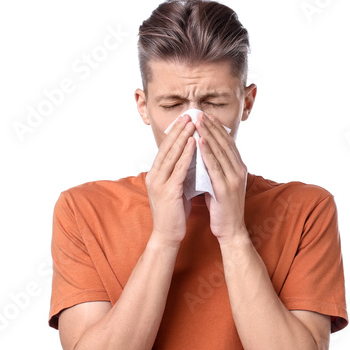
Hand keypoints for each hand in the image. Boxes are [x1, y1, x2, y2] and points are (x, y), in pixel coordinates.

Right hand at [145, 114, 195, 244]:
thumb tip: (190, 157)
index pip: (165, 148)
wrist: (167, 235)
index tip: (186, 119)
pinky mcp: (168, 191)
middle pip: (167, 147)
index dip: (175, 132)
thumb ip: (179, 172)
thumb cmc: (174, 212)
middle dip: (179, 130)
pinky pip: (179, 169)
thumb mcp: (175, 187)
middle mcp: (154, 175)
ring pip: (172, 155)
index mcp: (155, 174)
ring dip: (183, 137)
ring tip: (193, 123)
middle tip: (190, 114)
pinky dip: (187, 155)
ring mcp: (159, 183)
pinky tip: (195, 143)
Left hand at [195, 113, 248, 243]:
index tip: (206, 116)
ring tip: (197, 121)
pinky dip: (206, 152)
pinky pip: (214, 167)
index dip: (217, 128)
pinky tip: (199, 142)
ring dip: (208, 134)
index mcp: (238, 168)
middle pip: (224, 143)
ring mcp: (233, 179)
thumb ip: (216, 169)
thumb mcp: (220, 184)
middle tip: (200, 112)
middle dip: (211, 127)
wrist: (231, 231)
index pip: (227, 143)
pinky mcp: (225, 188)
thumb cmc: (223, 208)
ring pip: (219, 151)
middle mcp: (239, 170)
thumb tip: (204, 155)